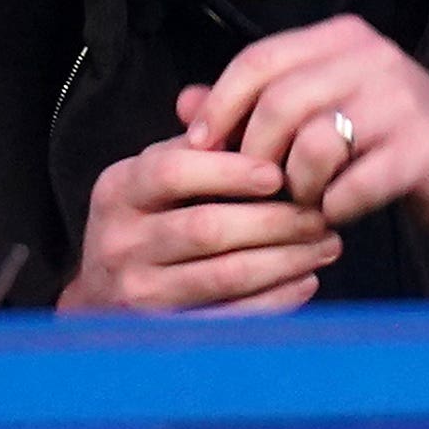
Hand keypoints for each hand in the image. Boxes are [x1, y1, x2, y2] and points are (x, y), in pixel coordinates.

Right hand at [56, 135, 338, 313]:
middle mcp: (120, 240)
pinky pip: (228, 318)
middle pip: (205, 228)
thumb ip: (197, 140)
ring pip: (223, 275)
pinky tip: (306, 282)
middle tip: (320, 215)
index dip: (229, 171)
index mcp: (118, 189)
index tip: (279, 173)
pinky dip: (274, 301)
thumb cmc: (147, 221)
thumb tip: (236, 98)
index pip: (172, 172)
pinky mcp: (161, 330)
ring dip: (284, 260)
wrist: (102, 296)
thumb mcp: (156, 175)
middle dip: (274, 222)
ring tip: (326, 246)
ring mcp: (138, 291)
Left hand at [179, 17, 428, 249]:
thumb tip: (182, 105)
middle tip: (260, 188)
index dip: (220, 104)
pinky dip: (335, 209)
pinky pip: (351, 186)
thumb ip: (253, 108)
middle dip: (256, 156)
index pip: (260, 59)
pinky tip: (341, 212)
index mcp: (343, 38)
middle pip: (278, 103)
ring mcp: (403, 101)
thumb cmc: (383, 146)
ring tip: (308, 199)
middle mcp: (373, 57)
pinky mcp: (423, 149)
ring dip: (298, 186)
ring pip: (311, 144)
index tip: (198, 146)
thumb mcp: (320, 115)